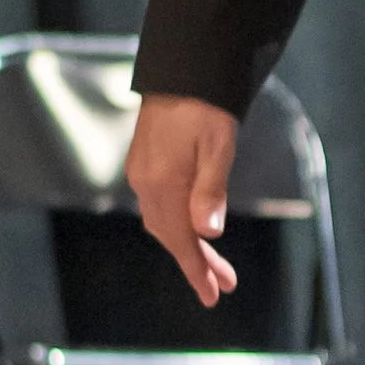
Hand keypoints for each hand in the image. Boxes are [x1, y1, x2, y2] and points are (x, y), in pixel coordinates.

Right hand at [125, 92, 240, 306]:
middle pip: (170, 236)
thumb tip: (209, 233)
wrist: (181, 69)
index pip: (180, 238)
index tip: (213, 295)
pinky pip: (158, 207)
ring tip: (215, 267)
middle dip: (196, 264)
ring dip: (188, 246)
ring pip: (163, 223)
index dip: (197, 269)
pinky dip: (176, 226)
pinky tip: (193, 231)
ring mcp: (141, 173)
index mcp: (163, 182)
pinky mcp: (143, 164)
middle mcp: (145, 182)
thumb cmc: (205, 105)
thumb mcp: (219, 144)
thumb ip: (212, 189)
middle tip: (223, 287)